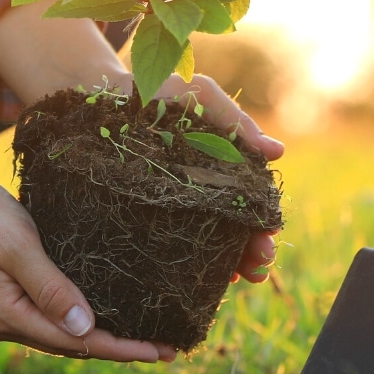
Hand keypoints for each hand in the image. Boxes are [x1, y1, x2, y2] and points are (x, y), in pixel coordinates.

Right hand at [0, 169, 177, 361]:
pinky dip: (81, 322)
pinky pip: (50, 320)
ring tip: (147, 341)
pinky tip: (108, 321)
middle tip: (168, 350)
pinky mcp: (5, 300)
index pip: (76, 342)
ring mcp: (2, 315)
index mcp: (5, 316)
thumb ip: (52, 288)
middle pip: (72, 345)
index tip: (159, 352)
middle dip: (119, 348)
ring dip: (102, 338)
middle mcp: (1, 324)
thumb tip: (85, 329)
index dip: (121, 349)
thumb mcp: (21, 248)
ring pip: (62, 336)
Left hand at [151, 74, 283, 283]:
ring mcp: (175, 212)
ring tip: (243, 277)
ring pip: (213, 246)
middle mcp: (202, 195)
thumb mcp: (198, 97)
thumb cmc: (154, 94)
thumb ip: (236, 122)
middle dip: (255, 250)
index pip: (252, 202)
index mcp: (221, 169)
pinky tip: (208, 279)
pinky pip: (173, 252)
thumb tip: (277, 151)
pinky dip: (196, 268)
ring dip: (234, 264)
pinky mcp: (144, 222)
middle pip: (238, 230)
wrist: (96, 99)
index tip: (270, 233)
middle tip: (261, 264)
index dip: (264, 220)